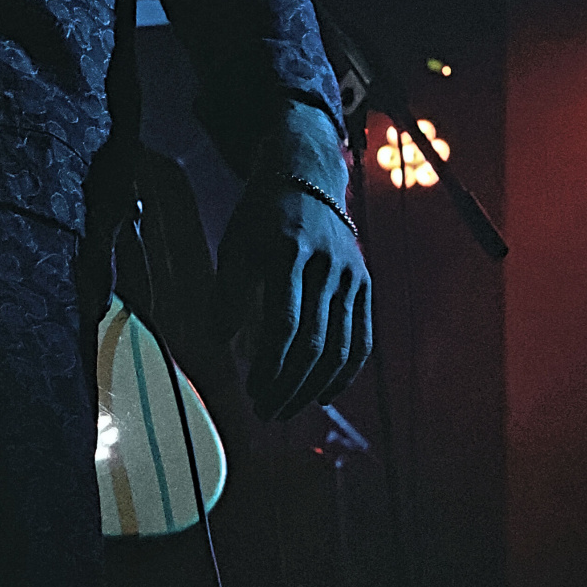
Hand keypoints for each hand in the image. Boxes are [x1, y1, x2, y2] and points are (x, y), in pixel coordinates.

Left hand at [215, 103, 372, 422]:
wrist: (308, 175)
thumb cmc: (261, 214)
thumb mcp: (235, 242)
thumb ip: (228, 291)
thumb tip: (220, 342)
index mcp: (291, 251)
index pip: (284, 322)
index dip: (269, 364)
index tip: (251, 391)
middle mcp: (329, 264)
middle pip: (314, 341)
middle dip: (289, 384)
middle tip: (265, 412)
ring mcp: (353, 275)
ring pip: (341, 346)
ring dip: (313, 386)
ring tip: (286, 408)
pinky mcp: (365, 284)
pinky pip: (363, 338)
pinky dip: (346, 372)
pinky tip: (322, 395)